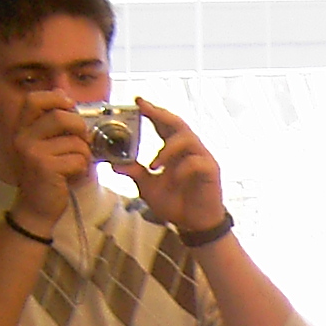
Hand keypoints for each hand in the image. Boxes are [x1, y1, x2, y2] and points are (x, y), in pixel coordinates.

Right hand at [2, 92, 93, 227]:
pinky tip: (73, 174)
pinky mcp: (45, 167)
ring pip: (74, 141)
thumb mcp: (44, 146)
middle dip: (80, 127)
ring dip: (84, 153)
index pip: (34, 99)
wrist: (36, 208)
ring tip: (77, 163)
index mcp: (22, 128)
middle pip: (60, 116)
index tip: (70, 107)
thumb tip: (67, 98)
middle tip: (84, 140)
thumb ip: (53, 125)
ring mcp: (32, 152)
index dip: (56, 98)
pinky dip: (82, 167)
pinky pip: (78, 159)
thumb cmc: (47, 176)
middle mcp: (23, 137)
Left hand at [122, 98, 227, 234]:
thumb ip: (134, 173)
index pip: (163, 123)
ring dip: (167, 149)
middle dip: (160, 114)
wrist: (194, 225)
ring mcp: (202, 158)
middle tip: (144, 108)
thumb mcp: (148, 187)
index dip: (152, 111)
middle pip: (178, 122)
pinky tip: (174, 178)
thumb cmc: (175, 203)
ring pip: (187, 139)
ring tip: (154, 165)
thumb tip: (114, 164)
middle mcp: (189, 149)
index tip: (138, 101)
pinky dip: (183, 168)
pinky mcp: (211, 171)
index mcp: (174, 149)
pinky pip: (197, 162)